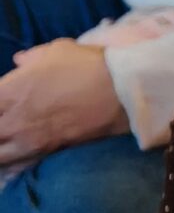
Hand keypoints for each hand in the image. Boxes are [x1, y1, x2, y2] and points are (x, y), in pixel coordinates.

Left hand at [0, 40, 125, 163]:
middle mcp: (12, 118)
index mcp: (8, 90)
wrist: (122, 92)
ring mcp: (29, 138)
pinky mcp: (48, 151)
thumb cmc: (87, 65)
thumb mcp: (56, 50)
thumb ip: (31, 58)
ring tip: (4, 143)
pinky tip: (9, 160)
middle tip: (1, 125)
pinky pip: (18, 162)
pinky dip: (9, 162)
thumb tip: (18, 61)